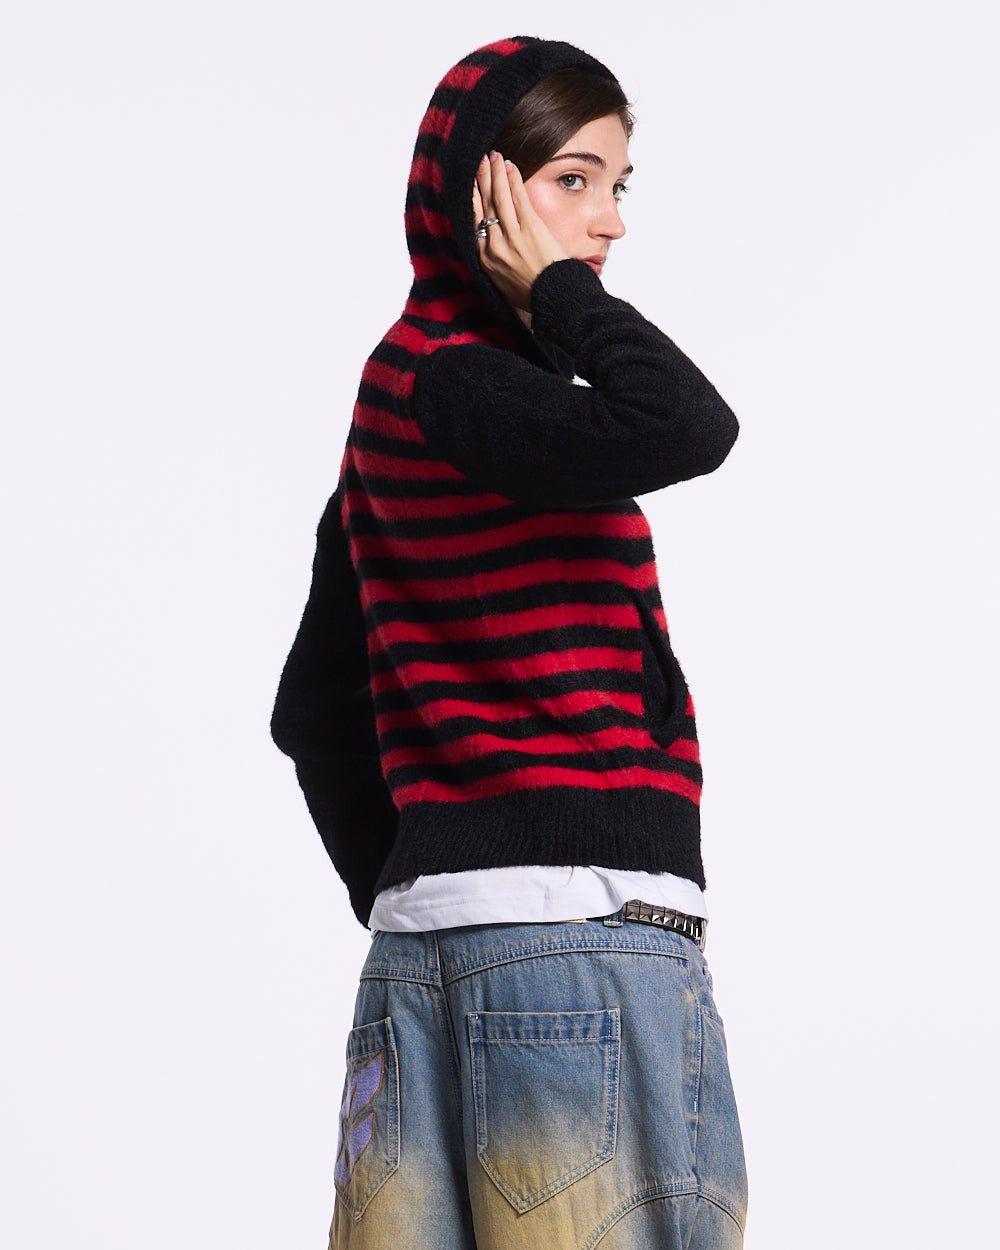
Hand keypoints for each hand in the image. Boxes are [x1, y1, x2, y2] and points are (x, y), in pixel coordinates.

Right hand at [471, 150, 568, 311]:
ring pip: (498, 197)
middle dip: (480, 179)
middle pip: (484, 205)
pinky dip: (513, 180)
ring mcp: (512, 236)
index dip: (470, 200)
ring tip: (493, 155)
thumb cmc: (531, 296)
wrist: (553, 300)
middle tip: (477, 160)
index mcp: (484, 260)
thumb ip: (495, 265)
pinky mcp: (530, 229)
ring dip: (495, 173)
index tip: (467, 185)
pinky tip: (510, 166)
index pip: (473, 223)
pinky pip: (518, 198)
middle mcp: (494, 245)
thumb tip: (491, 254)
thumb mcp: (503, 285)